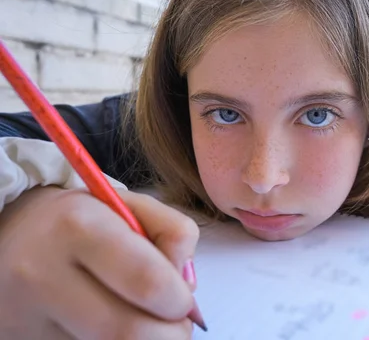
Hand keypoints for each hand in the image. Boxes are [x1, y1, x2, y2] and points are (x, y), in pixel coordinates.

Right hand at [0, 185, 199, 338]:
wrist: (9, 238)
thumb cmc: (81, 222)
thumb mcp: (128, 205)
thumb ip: (172, 232)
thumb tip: (186, 284)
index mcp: (79, 227)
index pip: (148, 282)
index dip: (179, 300)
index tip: (184, 300)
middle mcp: (44, 274)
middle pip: (129, 332)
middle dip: (169, 334)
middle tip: (174, 322)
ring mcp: (27, 318)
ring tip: (144, 320)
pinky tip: (110, 326)